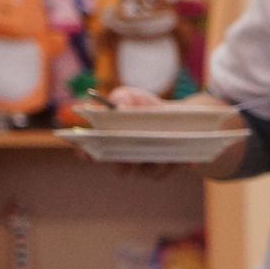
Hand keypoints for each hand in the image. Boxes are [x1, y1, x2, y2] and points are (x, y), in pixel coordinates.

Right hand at [100, 90, 243, 178]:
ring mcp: (145, 167)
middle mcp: (124, 158)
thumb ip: (120, 98)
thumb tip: (119, 109)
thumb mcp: (131, 96)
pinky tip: (183, 158)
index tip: (86, 151)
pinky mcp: (166, 169)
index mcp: (109, 141)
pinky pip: (169, 171)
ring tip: (165, 151)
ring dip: (156, 162)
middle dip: (125, 163)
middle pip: (120, 169)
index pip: (91, 152)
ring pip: (147, 172)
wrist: (177, 115)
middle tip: (131, 155)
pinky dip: (176, 163)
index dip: (86, 153)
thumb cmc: (145, 106)